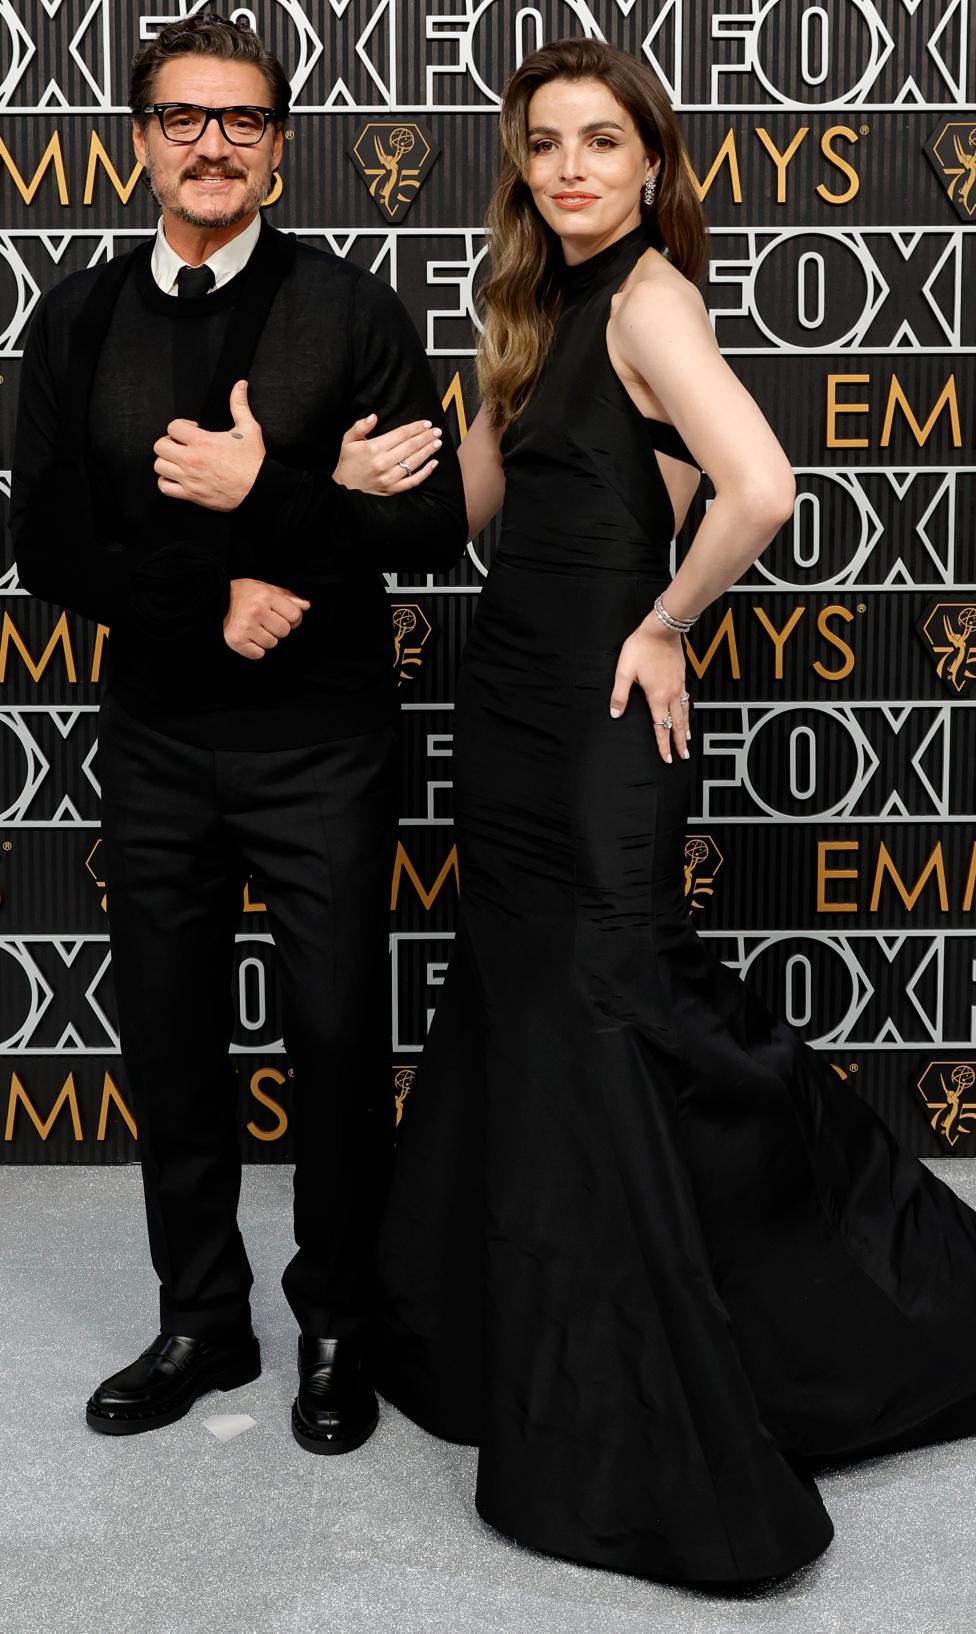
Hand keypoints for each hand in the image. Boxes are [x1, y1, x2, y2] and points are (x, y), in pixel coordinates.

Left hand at [153, 381, 264, 510]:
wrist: (259, 489)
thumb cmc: (254, 461)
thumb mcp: (249, 429)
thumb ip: (240, 405)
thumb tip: (240, 384)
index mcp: (203, 442)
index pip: (173, 427)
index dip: (181, 426)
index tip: (193, 431)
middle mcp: (192, 460)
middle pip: (160, 446)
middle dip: (169, 442)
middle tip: (182, 445)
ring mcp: (189, 479)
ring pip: (159, 466)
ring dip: (167, 461)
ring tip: (179, 461)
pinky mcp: (191, 494)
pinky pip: (164, 487)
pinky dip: (166, 481)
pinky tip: (177, 477)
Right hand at [223, 578, 309, 660]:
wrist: (214, 599)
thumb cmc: (243, 594)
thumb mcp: (265, 588)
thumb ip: (287, 597)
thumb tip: (307, 606)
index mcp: (266, 596)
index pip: (295, 615)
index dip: (293, 619)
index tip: (283, 617)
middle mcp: (256, 611)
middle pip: (284, 631)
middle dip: (278, 629)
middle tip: (266, 622)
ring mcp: (246, 626)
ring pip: (272, 644)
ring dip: (266, 639)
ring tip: (255, 628)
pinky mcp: (236, 640)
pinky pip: (258, 654)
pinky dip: (255, 650)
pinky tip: (248, 638)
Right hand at [332, 413, 441, 493]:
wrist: (343, 488)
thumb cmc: (348, 462)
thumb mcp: (348, 440)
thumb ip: (360, 426)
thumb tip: (374, 416)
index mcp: (374, 448)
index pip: (401, 434)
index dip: (416, 427)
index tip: (426, 423)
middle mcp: (383, 463)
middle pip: (411, 446)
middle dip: (426, 437)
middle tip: (437, 431)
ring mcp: (389, 478)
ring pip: (414, 462)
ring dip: (428, 451)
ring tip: (437, 443)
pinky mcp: (393, 489)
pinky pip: (413, 481)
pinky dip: (426, 472)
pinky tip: (434, 463)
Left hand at [609, 617, 690, 763]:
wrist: (661, 629)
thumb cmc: (641, 647)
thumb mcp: (624, 671)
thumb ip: (620, 695)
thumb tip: (615, 713)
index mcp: (657, 696)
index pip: (661, 726)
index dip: (663, 744)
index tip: (667, 757)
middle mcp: (671, 694)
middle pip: (677, 723)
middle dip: (679, 741)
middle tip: (682, 756)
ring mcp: (679, 685)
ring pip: (684, 712)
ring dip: (685, 728)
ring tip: (687, 739)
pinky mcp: (682, 676)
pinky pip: (686, 699)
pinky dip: (687, 711)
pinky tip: (687, 712)